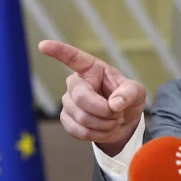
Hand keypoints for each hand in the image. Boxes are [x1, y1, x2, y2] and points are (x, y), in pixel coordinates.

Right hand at [38, 40, 146, 156]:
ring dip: (103, 124)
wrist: (122, 123)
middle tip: (118, 114)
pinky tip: (103, 129)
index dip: (58, 51)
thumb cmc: (127, 101)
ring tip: (113, 121)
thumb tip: (114, 104)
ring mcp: (68, 102)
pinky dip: (96, 134)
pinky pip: (78, 131)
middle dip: (104, 111)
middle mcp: (76, 83)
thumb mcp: (137, 93)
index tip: (43, 45)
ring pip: (81, 118)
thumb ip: (129, 94)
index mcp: (91, 69)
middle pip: (81, 98)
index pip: (73, 58)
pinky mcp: (66, 119)